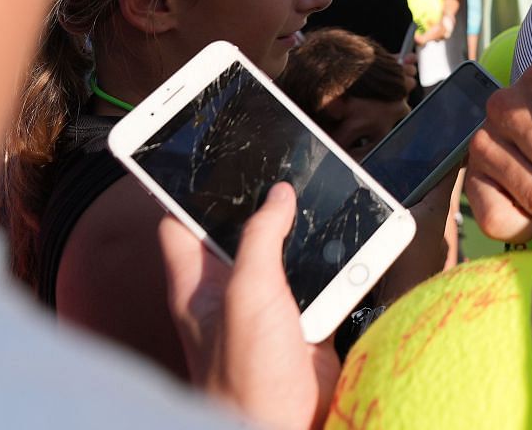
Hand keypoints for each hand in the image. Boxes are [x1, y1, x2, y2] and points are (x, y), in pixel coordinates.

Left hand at [160, 183, 338, 429]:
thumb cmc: (246, 378)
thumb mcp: (247, 293)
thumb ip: (259, 238)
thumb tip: (277, 195)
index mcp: (197, 283)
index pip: (179, 221)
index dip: (187, 186)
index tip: (203, 152)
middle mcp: (229, 293)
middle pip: (242, 231)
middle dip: (265, 203)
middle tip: (284, 164)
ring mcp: (268, 310)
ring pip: (287, 254)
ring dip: (309, 235)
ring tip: (327, 198)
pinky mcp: (303, 326)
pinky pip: (321, 283)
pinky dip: (339, 268)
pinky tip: (352, 249)